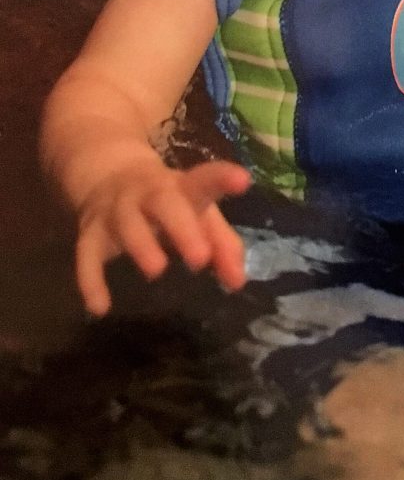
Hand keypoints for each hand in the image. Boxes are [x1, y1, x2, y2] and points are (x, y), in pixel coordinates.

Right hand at [75, 158, 251, 315]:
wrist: (108, 173)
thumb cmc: (168, 201)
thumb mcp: (196, 211)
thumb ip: (222, 244)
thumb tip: (238, 282)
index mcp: (181, 186)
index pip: (204, 180)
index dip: (222, 179)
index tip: (242, 181)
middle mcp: (148, 193)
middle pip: (164, 202)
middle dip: (182, 228)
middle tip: (200, 258)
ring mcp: (117, 210)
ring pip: (126, 223)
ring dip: (141, 245)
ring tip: (157, 270)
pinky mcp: (90, 233)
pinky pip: (85, 255)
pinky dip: (89, 280)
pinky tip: (99, 307)